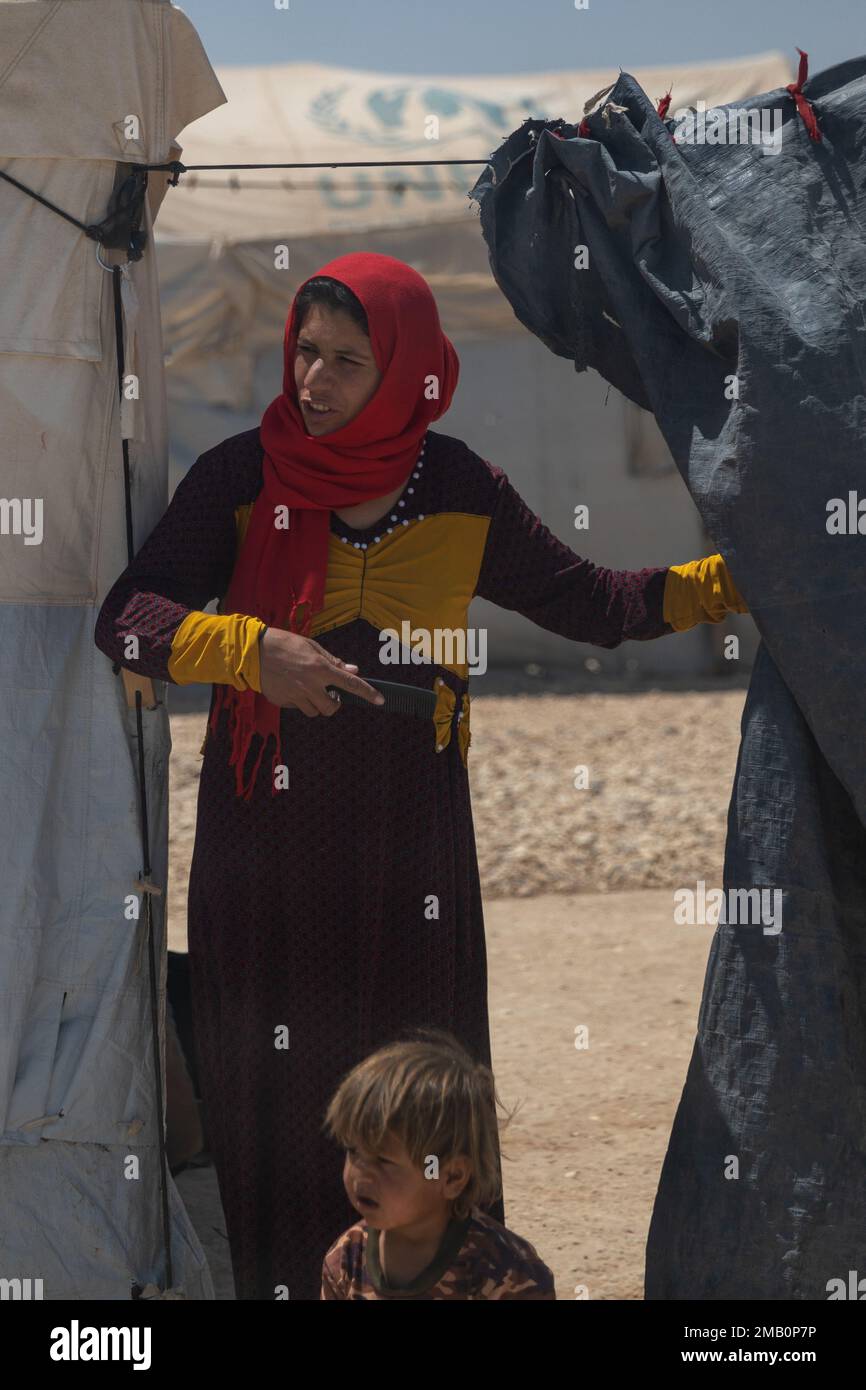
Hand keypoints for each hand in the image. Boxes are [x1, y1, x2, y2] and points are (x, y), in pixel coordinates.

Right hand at [258, 627, 384, 716]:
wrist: (253, 652)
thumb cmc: (284, 644)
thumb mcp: (311, 647)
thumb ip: (332, 661)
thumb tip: (351, 670)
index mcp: (320, 668)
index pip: (351, 684)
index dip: (368, 693)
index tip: (380, 700)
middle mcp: (310, 685)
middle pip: (331, 708)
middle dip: (334, 704)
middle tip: (329, 694)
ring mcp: (296, 696)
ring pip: (314, 711)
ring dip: (316, 704)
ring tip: (309, 690)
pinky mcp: (283, 701)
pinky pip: (297, 707)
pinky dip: (299, 701)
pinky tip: (292, 687)